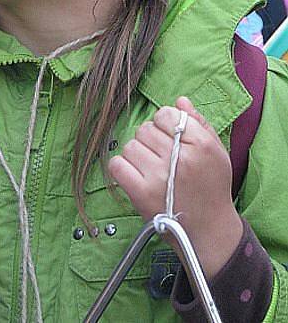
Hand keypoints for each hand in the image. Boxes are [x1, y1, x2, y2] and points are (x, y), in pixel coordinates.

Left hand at [108, 96, 242, 277]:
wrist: (209, 232)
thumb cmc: (212, 189)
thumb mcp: (216, 152)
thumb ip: (199, 123)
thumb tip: (179, 101)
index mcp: (201, 145)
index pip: (166, 114)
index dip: (164, 123)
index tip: (169, 137)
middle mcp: (180, 158)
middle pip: (146, 128)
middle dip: (150, 139)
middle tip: (161, 156)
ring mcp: (159, 176)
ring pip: (131, 144)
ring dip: (137, 154)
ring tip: (151, 168)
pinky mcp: (141, 193)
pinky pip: (117, 164)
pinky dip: (122, 168)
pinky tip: (136, 176)